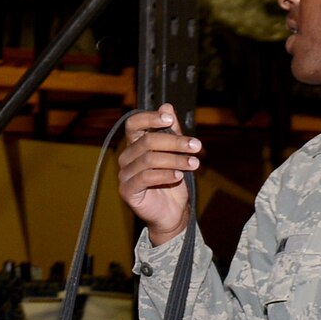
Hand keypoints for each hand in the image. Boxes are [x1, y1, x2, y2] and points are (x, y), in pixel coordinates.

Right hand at [118, 107, 200, 245]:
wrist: (172, 213)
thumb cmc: (172, 183)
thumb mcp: (177, 153)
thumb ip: (171, 131)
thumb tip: (167, 106)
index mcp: (135, 145)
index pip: (133, 124)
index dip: (149, 118)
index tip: (169, 118)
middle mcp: (127, 158)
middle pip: (146, 141)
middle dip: (175, 142)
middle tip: (196, 146)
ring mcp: (125, 175)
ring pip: (149, 159)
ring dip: (175, 160)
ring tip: (194, 164)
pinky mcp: (127, 191)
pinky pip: (146, 177)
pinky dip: (165, 174)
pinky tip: (179, 176)